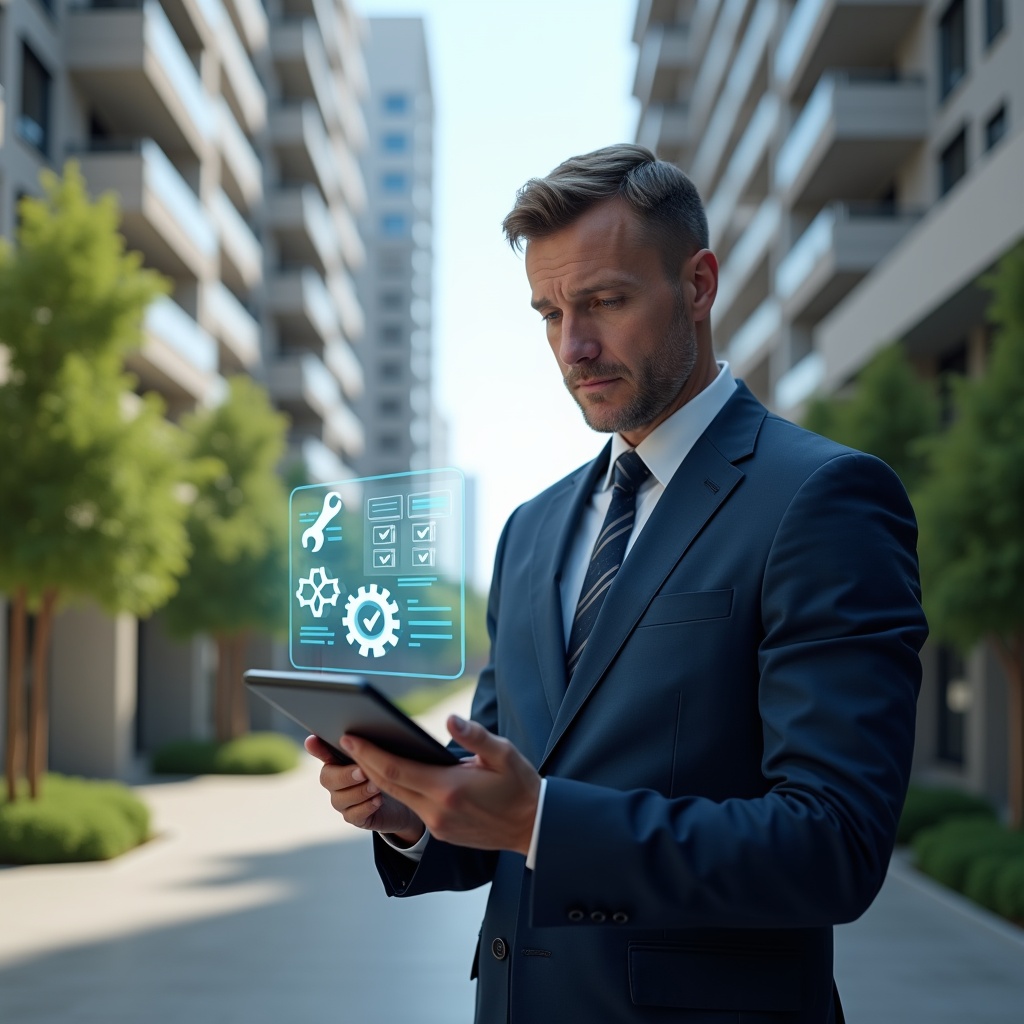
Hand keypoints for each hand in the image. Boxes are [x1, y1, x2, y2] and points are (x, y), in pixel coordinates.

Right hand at [304, 735, 424, 843]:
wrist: (405, 796)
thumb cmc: (389, 768)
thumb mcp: (382, 753)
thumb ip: (368, 745)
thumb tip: (359, 734)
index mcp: (338, 759)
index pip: (322, 752)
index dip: (317, 748)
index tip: (312, 740)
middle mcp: (335, 781)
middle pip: (327, 778)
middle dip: (345, 775)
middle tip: (362, 771)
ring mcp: (342, 801)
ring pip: (340, 799)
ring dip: (359, 791)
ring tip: (377, 785)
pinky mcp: (355, 818)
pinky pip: (353, 816)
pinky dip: (366, 807)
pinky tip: (378, 800)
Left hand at [339, 715, 540, 856]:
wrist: (532, 827)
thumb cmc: (519, 786)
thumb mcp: (504, 754)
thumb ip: (475, 736)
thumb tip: (450, 718)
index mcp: (449, 789)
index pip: (396, 769)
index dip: (369, 753)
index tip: (350, 737)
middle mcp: (437, 811)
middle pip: (388, 784)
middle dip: (364, 762)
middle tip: (345, 741)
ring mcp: (437, 825)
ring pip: (398, 796)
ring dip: (377, 776)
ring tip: (362, 754)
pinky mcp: (441, 832)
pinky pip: (412, 807)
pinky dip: (397, 789)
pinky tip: (391, 774)